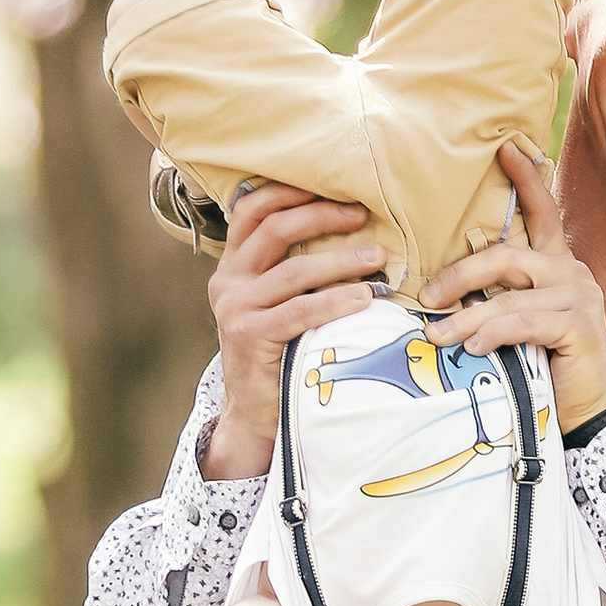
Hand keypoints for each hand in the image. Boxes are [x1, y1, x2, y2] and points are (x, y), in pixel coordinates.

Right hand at [200, 181, 386, 481]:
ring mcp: (235, 308)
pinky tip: (363, 296)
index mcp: (232, 265)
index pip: (253, 208)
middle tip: (364, 215)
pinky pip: (300, 310)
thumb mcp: (276, 305)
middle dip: (323, 216)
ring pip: (294, 269)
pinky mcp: (250, 335)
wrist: (253, 415)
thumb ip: (291, 271)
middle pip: (275, 228)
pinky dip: (335, 300)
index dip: (292, 192)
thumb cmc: (279, 354)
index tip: (336, 189)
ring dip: (342, 260)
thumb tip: (347, 230)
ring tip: (378, 258)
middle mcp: (227, 281)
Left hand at [419, 141, 605, 431]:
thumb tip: (436, 295)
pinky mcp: (580, 326)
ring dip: (467, 316)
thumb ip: (494, 300)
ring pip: (510, 295)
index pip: (543, 212)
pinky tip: (472, 348)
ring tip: (436, 336)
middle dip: (461, 274)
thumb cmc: (542, 371)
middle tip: (425, 297)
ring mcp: (579, 297)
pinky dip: (493, 334)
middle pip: (507, 255)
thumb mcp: (515, 327)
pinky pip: (524, 322)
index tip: (503, 148)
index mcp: (555, 266)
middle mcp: (571, 272)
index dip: (525, 179)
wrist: (583, 416)